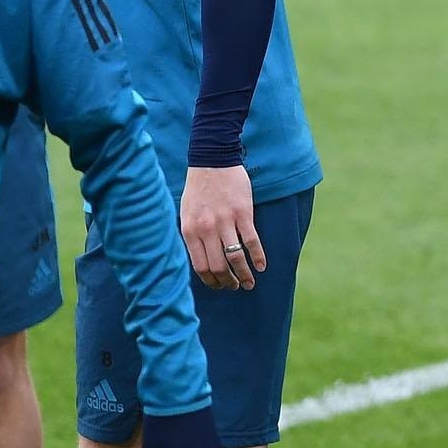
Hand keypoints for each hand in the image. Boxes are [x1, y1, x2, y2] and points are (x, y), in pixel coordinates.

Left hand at [180, 165, 261, 289]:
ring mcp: (226, 221)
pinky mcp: (243, 213)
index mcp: (190, 231)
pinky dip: (258, 256)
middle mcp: (207, 229)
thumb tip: (201, 259)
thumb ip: (192, 236)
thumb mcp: (186, 214)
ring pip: (236, 257)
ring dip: (244, 274)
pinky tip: (261, 266)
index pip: (200, 266)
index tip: (219, 286)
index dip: (211, 281)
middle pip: (219, 266)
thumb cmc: (198, 188)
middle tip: (235, 287)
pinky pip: (252, 240)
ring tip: (249, 283)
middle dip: (228, 281)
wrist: (212, 160)